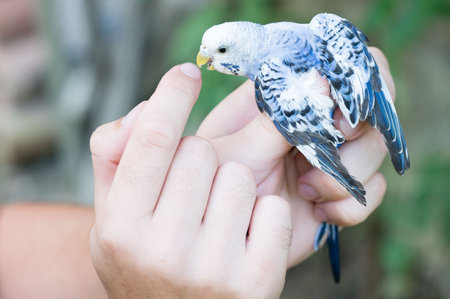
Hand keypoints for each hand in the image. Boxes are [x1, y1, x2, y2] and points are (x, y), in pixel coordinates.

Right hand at [89, 63, 291, 297]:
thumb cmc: (143, 257)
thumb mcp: (112, 214)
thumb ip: (115, 156)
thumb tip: (149, 107)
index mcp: (121, 226)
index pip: (152, 140)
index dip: (171, 96)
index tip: (186, 73)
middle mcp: (162, 250)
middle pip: (201, 152)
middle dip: (199, 161)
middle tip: (192, 192)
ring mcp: (211, 270)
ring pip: (239, 178)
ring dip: (231, 188)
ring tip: (216, 220)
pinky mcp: (255, 283)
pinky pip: (273, 211)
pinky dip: (263, 215)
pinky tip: (244, 238)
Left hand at [197, 47, 390, 266]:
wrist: (224, 237)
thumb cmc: (215, 184)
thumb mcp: (241, 150)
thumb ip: (278, 120)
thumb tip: (321, 78)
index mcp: (287, 97)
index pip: (339, 68)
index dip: (355, 86)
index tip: (339, 122)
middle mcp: (313, 122)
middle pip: (368, 110)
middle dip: (356, 139)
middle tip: (326, 159)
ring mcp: (329, 156)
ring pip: (373, 151)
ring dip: (346, 176)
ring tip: (307, 191)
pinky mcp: (339, 191)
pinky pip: (371, 191)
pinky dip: (350, 206)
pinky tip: (319, 212)